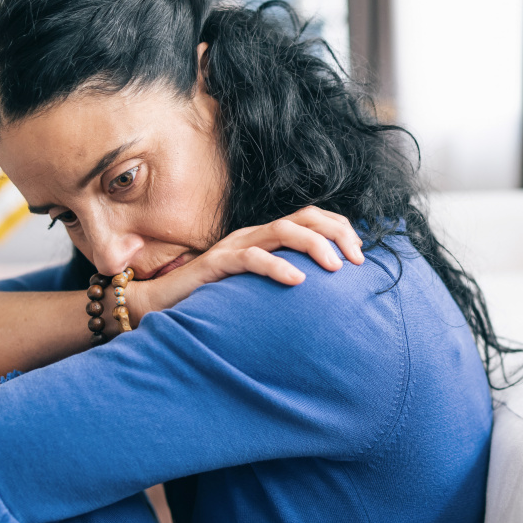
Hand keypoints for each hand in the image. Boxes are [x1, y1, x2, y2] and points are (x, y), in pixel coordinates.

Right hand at [129, 206, 363, 324]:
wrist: (161, 304)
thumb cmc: (213, 301)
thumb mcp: (258, 290)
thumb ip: (284, 282)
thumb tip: (324, 296)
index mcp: (266, 238)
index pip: (311, 218)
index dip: (340, 229)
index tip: (361, 254)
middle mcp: (254, 235)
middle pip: (305, 218)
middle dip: (337, 234)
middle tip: (357, 260)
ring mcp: (235, 246)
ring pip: (283, 230)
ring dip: (314, 245)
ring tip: (335, 268)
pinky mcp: (217, 263)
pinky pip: (251, 258)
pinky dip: (277, 266)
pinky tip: (297, 280)